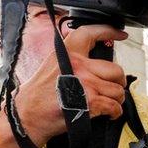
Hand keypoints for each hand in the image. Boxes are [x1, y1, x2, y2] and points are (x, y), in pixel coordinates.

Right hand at [14, 24, 128, 145]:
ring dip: (116, 98)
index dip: (108, 31)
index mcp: (67, 54)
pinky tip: (109, 113)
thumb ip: (71, 60)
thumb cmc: (38, 96)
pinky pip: (114, 105)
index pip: (89, 33)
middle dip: (118, 81)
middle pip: (115, 69)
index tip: (120, 34)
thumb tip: (92, 61)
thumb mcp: (52, 67)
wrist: (27, 117)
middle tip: (113, 87)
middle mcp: (78, 66)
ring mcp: (85, 83)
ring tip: (107, 102)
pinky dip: (115, 112)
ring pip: (117, 89)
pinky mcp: (90, 101)